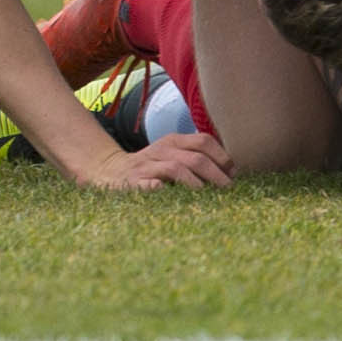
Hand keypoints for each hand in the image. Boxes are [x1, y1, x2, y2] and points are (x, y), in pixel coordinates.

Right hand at [82, 132, 236, 189]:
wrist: (107, 171)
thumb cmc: (150, 168)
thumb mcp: (171, 154)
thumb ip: (196, 157)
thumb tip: (232, 172)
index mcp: (173, 141)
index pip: (203, 141)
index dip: (222, 157)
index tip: (233, 173)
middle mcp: (161, 150)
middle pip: (196, 158)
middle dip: (217, 176)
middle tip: (229, 191)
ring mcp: (147, 166)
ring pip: (177, 169)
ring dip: (198, 185)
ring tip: (211, 199)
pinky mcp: (134, 183)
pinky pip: (152, 186)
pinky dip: (165, 190)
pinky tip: (177, 199)